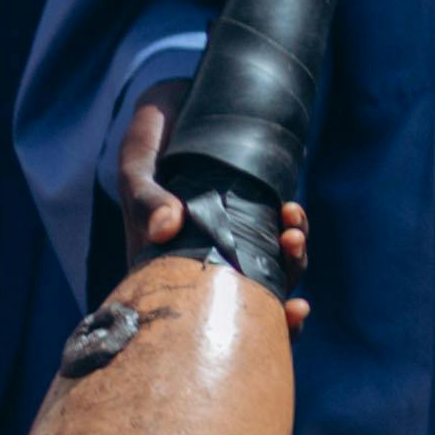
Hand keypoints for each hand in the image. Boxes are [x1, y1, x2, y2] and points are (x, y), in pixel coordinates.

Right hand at [115, 77, 313, 317]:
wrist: (177, 102)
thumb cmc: (149, 141)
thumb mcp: (138, 165)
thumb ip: (145, 198)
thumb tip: (166, 231)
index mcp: (168, 269)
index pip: (204, 318)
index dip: (249, 332)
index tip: (283, 319)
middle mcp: (204, 260)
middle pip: (246, 304)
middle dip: (280, 308)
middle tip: (297, 296)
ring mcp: (232, 239)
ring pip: (270, 271)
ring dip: (291, 262)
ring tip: (292, 230)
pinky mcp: (254, 214)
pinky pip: (279, 236)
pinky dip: (292, 230)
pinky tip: (292, 211)